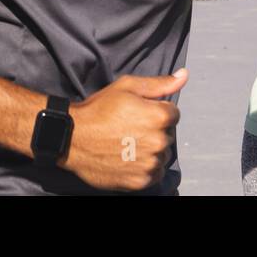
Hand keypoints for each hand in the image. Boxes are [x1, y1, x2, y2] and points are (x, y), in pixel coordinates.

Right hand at [60, 69, 186, 190]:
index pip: (173, 114)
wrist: (72, 137)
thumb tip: (184, 76)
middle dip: (154, 131)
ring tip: (127, 143)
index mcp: (159, 117)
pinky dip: (144, 167)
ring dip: (150, 150)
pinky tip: (127, 158)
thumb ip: (160, 84)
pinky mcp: (139, 181)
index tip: (139, 113)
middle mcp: (158, 142)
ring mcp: (149, 163)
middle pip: (168, 135)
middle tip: (130, 128)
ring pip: (161, 155)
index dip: (156, 111)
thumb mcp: (128, 87)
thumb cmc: (99, 109)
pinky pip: (153, 173)